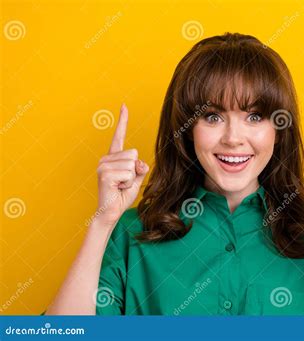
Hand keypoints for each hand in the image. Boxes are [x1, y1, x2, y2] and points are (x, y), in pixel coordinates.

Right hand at [95, 104, 148, 225]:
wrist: (111, 212)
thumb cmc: (122, 195)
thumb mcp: (136, 178)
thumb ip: (140, 167)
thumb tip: (139, 162)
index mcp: (113, 157)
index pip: (119, 135)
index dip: (122, 120)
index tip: (124, 105)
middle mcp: (106, 158)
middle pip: (134, 153)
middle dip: (135, 170)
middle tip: (123, 182)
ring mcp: (103, 165)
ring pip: (132, 164)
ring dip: (131, 179)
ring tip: (120, 186)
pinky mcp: (104, 174)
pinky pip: (128, 174)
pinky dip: (128, 184)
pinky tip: (117, 188)